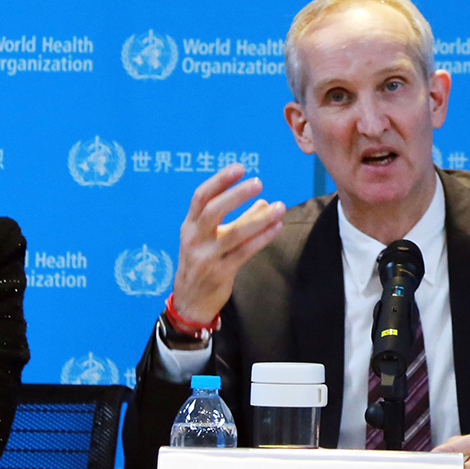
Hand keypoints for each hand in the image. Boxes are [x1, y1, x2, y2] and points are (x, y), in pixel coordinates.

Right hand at [171, 163, 286, 323]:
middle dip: (236, 195)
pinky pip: (244, 252)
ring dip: (259, 219)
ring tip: (280, 207)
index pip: (201, 197)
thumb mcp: (211, 238)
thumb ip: (236, 220)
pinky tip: (276, 227)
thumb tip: (264, 203)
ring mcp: (206, 256)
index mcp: (189, 225)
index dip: (219, 181)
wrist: (190, 300)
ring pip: (234, 233)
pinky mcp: (220, 272)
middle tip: (258, 182)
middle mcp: (194, 238)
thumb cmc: (202, 262)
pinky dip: (262, 238)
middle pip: (213, 211)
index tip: (239, 168)